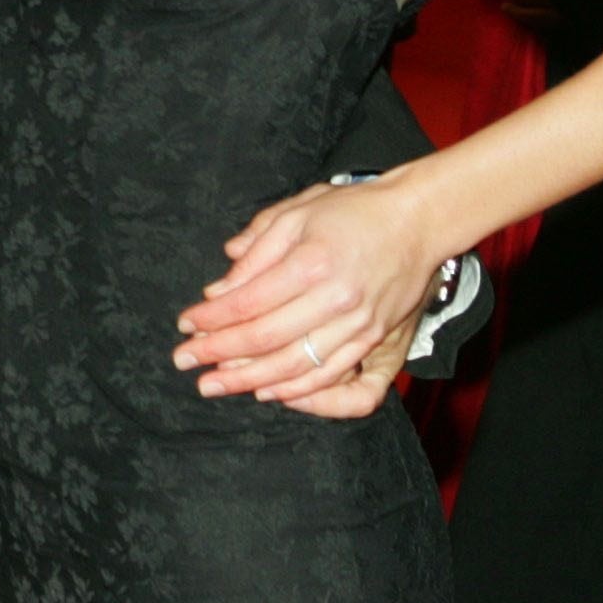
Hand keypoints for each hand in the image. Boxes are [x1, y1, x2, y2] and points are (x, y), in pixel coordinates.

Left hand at [173, 176, 444, 405]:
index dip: (211, 318)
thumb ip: (255, 250)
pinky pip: (331, 375)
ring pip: (295, 365)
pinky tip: (265, 390)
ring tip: (214, 385)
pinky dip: (296, 389)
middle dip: (218, 354)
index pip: (248, 302)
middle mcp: (336, 299)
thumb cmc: (352, 212)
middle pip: (266, 338)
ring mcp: (359, 324)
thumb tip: (217, 290)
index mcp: (311, 263)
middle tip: (184, 362)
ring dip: (249, 379)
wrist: (418, 222)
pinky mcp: (375, 339)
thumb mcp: (296, 214)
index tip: (184, 325)